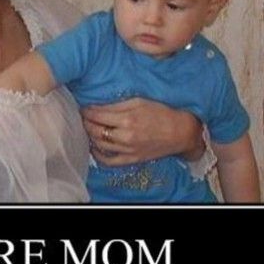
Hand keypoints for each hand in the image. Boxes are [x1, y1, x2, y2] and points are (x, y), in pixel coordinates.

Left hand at [82, 98, 202, 165]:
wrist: (179, 132)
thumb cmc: (160, 112)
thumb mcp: (138, 101)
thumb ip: (116, 105)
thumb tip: (97, 106)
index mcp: (127, 119)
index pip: (98, 116)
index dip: (87, 111)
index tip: (83, 107)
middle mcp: (126, 136)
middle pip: (96, 131)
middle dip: (86, 123)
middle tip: (83, 117)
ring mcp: (128, 150)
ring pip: (100, 145)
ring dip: (90, 136)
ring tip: (89, 128)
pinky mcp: (132, 159)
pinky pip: (110, 161)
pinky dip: (98, 155)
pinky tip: (95, 147)